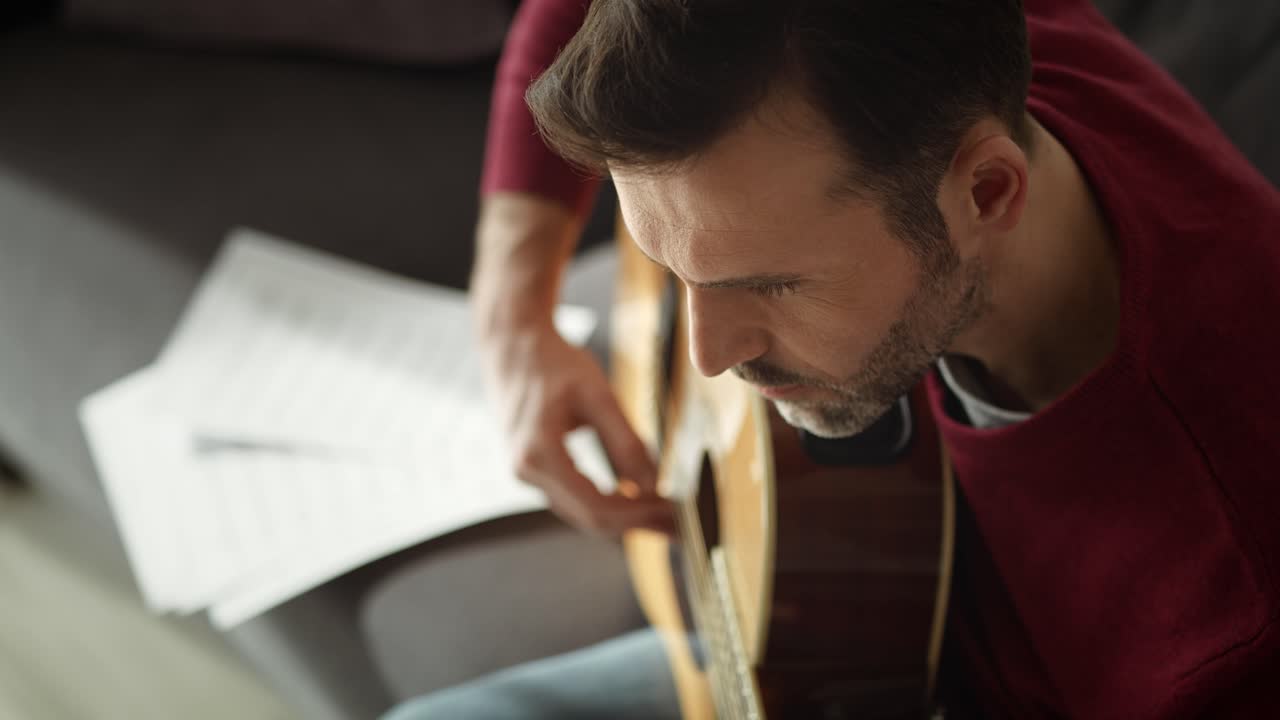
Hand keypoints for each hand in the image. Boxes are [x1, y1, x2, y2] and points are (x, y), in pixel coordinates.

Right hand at [483, 324, 672, 534]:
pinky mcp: (534, 469)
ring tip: (664, 515)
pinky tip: (634, 500)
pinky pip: (573, 499)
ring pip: (581, 512)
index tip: (673, 513)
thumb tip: (654, 484)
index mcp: (538, 455)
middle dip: (636, 522)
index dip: (638, 515)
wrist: (513, 345)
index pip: (595, 506)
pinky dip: (605, 503)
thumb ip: (625, 441)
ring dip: (623, 517)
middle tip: (678, 524)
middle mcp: (527, 472)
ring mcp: (527, 474)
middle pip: (589, 517)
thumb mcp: (597, 395)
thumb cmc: (554, 363)